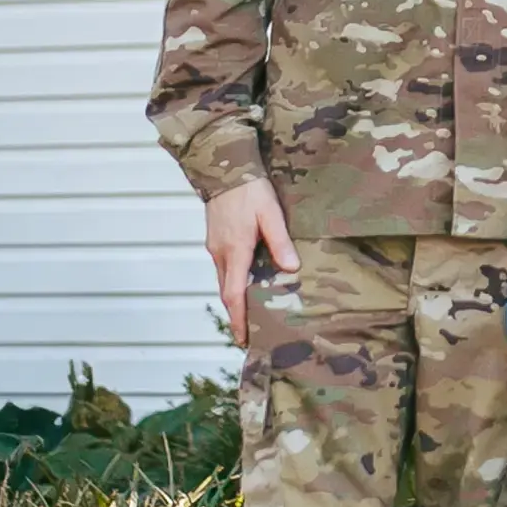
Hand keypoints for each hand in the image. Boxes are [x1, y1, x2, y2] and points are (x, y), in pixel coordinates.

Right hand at [205, 179, 299, 345]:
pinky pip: (223, 268)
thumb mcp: (270, 214)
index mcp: (235, 250)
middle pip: (226, 292)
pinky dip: (231, 282)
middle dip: (236, 315)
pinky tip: (244, 283)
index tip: (243, 338)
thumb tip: (291, 268)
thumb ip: (280, 241)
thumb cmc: (249, 189)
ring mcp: (215, 246)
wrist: (224, 167)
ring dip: (234, 299)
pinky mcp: (215, 239)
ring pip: (223, 280)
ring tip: (248, 314)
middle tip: (247, 334)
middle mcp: (220, 253)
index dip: (239, 318)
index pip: (234, 294)